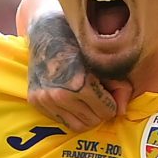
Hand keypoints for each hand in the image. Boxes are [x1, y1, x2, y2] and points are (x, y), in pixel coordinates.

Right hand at [25, 12, 128, 133]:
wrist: (47, 32)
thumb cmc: (81, 45)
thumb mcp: (106, 63)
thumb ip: (120, 88)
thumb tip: (122, 112)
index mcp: (80, 83)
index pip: (107, 112)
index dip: (111, 103)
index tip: (107, 93)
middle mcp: (61, 94)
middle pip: (92, 122)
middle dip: (99, 112)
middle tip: (98, 97)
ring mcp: (46, 99)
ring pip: (77, 126)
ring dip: (86, 116)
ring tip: (86, 100)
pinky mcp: (36, 101)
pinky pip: (61, 120)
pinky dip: (69, 113)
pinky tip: (71, 98)